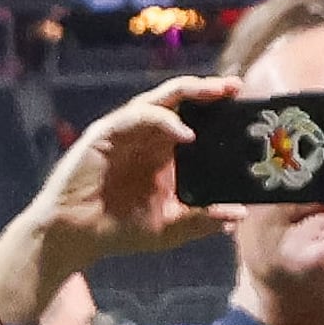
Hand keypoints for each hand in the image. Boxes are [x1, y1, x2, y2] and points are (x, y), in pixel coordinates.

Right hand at [0, 74, 239, 321]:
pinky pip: (138, 116)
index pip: (196, 120)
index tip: (248, 106)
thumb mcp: (170, 226)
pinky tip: (186, 133)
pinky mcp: (105, 134)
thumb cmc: (118, 229)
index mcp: (162, 153)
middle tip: (237, 87)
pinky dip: (164, 120)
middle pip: (181, 101)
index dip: (220, 110)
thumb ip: (203, 219)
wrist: (75, 237)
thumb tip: (240, 215)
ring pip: (161, 99)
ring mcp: (126, 132)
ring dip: (190, 92)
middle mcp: (147, 137)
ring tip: (217, 92)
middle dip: (209, 90)